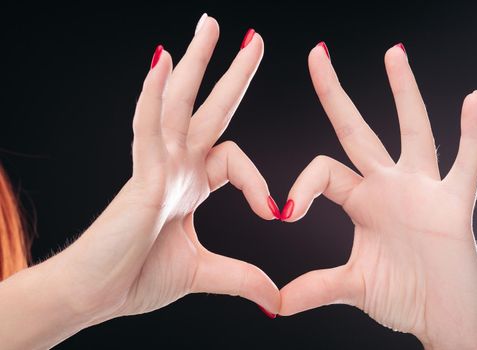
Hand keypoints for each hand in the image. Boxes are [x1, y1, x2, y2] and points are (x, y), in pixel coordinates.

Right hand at [56, 17, 279, 323]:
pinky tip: (162, 63)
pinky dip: (152, 97)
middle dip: (230, 73)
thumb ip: (241, 278)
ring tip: (210, 27)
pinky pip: (147, 130)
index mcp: (191, 184)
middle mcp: (175, 167)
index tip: (275, 212)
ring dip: (193, 64)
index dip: (258, 181)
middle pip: (207, 109)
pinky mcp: (140, 178)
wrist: (97, 294)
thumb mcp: (203, 274)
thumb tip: (276, 301)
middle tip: (251, 38)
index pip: (233, 158)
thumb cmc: (136, 277)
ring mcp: (156, 167)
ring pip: (177, 105)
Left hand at [279, 43, 476, 348]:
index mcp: (361, 202)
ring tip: (393, 53)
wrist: (445, 318)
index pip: (323, 170)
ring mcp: (423, 190)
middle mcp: (388, 186)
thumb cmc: (404, 297)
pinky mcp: (455, 205)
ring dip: (404, 92)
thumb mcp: (353, 287)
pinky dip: (472, 134)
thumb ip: (315, 288)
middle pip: (357, 130)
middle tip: (317, 54)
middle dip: (335, 94)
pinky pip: (467, 162)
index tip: (287, 212)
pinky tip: (473, 100)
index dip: (301, 186)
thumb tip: (275, 304)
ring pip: (412, 131)